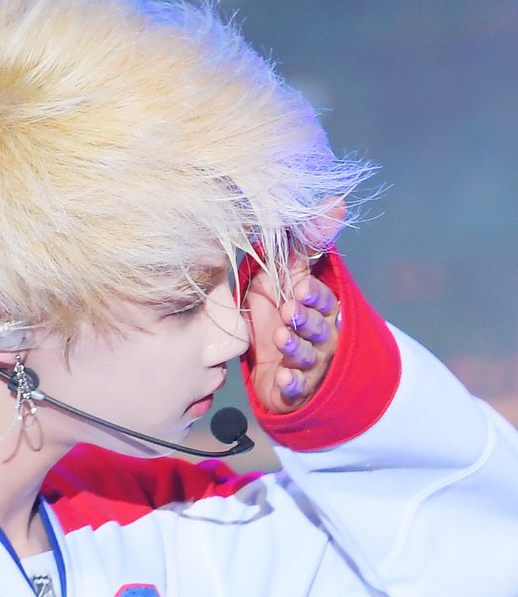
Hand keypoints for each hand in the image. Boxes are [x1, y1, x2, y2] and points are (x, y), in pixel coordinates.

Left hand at [244, 252, 339, 414]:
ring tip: (281, 337)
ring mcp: (311, 365)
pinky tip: (285, 376)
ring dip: (295, 346)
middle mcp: (322, 337)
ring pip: (308, 356)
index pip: (324, 300)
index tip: (301, 288)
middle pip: (319, 328)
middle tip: (289, 311)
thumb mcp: (277, 283)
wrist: (262, 367)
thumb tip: (334, 207)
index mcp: (320, 311)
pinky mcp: (297, 389)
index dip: (314, 295)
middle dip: (305, 319)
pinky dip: (293, 383)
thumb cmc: (273, 319)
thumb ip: (296, 252)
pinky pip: (298, 388)